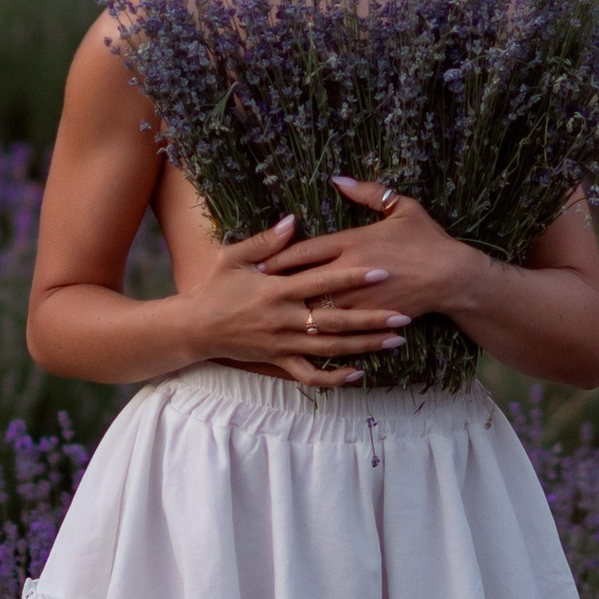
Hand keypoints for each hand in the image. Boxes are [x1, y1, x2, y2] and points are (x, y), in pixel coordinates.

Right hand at [190, 212, 413, 387]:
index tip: (381, 271)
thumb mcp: (233, 257)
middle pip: (335, 320)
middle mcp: (283, 319)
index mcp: (276, 289)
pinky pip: (310, 375)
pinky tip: (359, 375)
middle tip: (404, 315)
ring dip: (364, 346)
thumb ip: (266, 240)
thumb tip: (293, 220)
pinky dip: (335, 379)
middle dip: (372, 319)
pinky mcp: (277, 362)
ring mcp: (282, 344)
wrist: (194, 328)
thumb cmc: (214, 287)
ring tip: (395, 342)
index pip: (322, 281)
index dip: (352, 276)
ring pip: (331, 349)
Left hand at [260, 180, 479, 333]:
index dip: (280, 256)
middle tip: (254, 293)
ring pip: (317, 309)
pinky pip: (339, 329)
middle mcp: (350, 271)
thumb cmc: (426, 238)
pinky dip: (321, 333)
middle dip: (278, 287)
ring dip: (294, 312)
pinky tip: (305, 339)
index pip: (307, 249)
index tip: (260, 262)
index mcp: (353, 242)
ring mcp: (359, 298)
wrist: (453, 276)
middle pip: (304, 281)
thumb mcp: (400, 207)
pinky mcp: (370, 317)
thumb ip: (367, 192)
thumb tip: (338, 178)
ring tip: (271, 317)